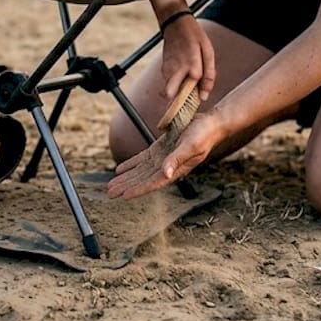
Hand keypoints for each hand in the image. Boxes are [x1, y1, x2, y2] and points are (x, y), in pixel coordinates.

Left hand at [107, 111, 226, 199]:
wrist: (210, 124)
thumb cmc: (204, 135)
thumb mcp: (190, 146)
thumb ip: (177, 160)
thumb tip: (166, 174)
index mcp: (175, 169)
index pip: (152, 183)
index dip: (137, 190)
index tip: (123, 196)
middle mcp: (167, 166)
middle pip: (142, 179)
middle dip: (126, 186)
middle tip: (110, 193)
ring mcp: (162, 157)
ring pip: (139, 171)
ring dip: (125, 177)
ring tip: (111, 185)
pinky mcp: (160, 148)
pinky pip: (142, 159)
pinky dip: (131, 164)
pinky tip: (120, 169)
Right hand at [160, 15, 214, 101]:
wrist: (176, 24)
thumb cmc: (196, 38)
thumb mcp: (208, 53)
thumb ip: (209, 75)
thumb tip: (204, 97)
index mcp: (192, 65)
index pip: (191, 92)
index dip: (196, 98)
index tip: (198, 99)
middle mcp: (177, 70)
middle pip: (170, 95)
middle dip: (177, 102)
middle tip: (187, 100)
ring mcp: (167, 69)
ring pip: (169, 91)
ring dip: (177, 92)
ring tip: (187, 83)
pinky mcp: (163, 69)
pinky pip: (168, 83)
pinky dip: (175, 84)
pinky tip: (182, 76)